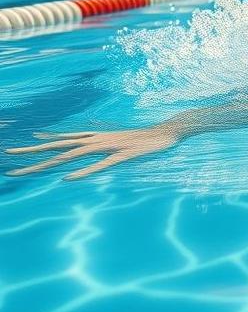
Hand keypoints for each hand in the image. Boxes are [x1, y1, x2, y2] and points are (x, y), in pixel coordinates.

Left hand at [5, 126, 180, 179]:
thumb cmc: (144, 140)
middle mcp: (97, 140)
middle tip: (9, 156)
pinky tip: (69, 178)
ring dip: (49, 163)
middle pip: (60, 146)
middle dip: (34, 153)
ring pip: (73, 155)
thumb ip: (103, 146)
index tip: (19, 147)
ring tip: (28, 171)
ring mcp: (109, 147)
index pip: (63, 139)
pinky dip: (83, 172)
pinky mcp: (123, 156)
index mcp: (96, 137)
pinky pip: (100, 165)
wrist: (168, 132)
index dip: (41, 143)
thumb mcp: (119, 142)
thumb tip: (89, 152)